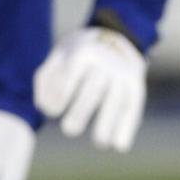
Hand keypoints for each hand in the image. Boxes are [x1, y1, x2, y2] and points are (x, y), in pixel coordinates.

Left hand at [34, 26, 146, 150]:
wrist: (117, 33)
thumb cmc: (78, 51)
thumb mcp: (59, 55)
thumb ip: (46, 79)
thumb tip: (44, 108)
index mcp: (84, 52)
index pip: (70, 78)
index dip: (60, 98)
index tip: (52, 112)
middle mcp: (107, 62)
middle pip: (94, 90)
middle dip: (82, 112)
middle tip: (70, 130)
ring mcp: (124, 73)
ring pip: (117, 100)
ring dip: (109, 123)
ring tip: (101, 144)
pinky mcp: (136, 83)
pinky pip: (134, 106)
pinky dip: (128, 127)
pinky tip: (121, 147)